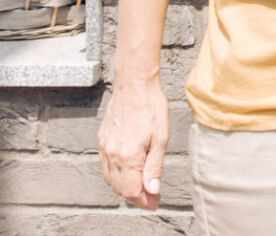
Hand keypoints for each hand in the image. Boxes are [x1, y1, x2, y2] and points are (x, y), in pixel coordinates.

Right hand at [99, 77, 168, 209]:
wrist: (134, 85)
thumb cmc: (151, 107)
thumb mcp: (161, 138)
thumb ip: (154, 167)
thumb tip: (152, 189)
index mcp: (127, 156)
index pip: (132, 190)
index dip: (144, 200)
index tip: (155, 202)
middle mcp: (112, 154)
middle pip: (120, 187)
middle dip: (135, 196)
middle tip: (152, 197)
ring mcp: (105, 147)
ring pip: (111, 178)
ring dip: (125, 186)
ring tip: (142, 186)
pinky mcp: (102, 140)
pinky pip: (106, 165)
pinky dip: (117, 174)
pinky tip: (129, 171)